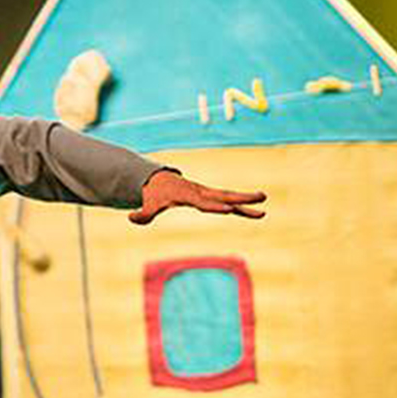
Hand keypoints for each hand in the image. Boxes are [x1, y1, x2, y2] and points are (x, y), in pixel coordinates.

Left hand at [129, 170, 265, 225]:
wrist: (159, 181)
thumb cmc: (155, 194)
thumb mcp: (148, 204)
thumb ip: (143, 213)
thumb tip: (132, 216)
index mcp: (188, 195)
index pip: (204, 203)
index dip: (216, 206)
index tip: (230, 209)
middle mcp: (201, 193)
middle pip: (224, 195)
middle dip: (242, 198)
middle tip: (261, 198)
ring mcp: (208, 195)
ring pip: (230, 198)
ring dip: (247, 203)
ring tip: (264, 208)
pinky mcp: (210, 198)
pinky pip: (229, 202)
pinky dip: (242, 207)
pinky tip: (256, 213)